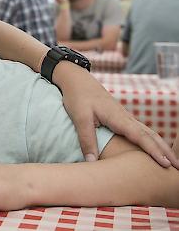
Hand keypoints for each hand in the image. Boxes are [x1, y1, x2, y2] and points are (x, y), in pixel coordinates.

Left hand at [54, 62, 178, 168]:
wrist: (77, 80)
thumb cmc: (78, 97)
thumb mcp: (80, 118)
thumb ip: (86, 140)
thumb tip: (92, 162)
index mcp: (118, 118)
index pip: (141, 137)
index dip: (153, 151)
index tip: (165, 164)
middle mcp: (126, 117)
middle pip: (151, 135)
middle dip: (165, 151)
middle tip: (178, 167)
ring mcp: (125, 117)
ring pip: (148, 132)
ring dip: (160, 146)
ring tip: (170, 160)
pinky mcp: (121, 117)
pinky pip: (141, 130)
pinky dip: (151, 140)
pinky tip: (153, 148)